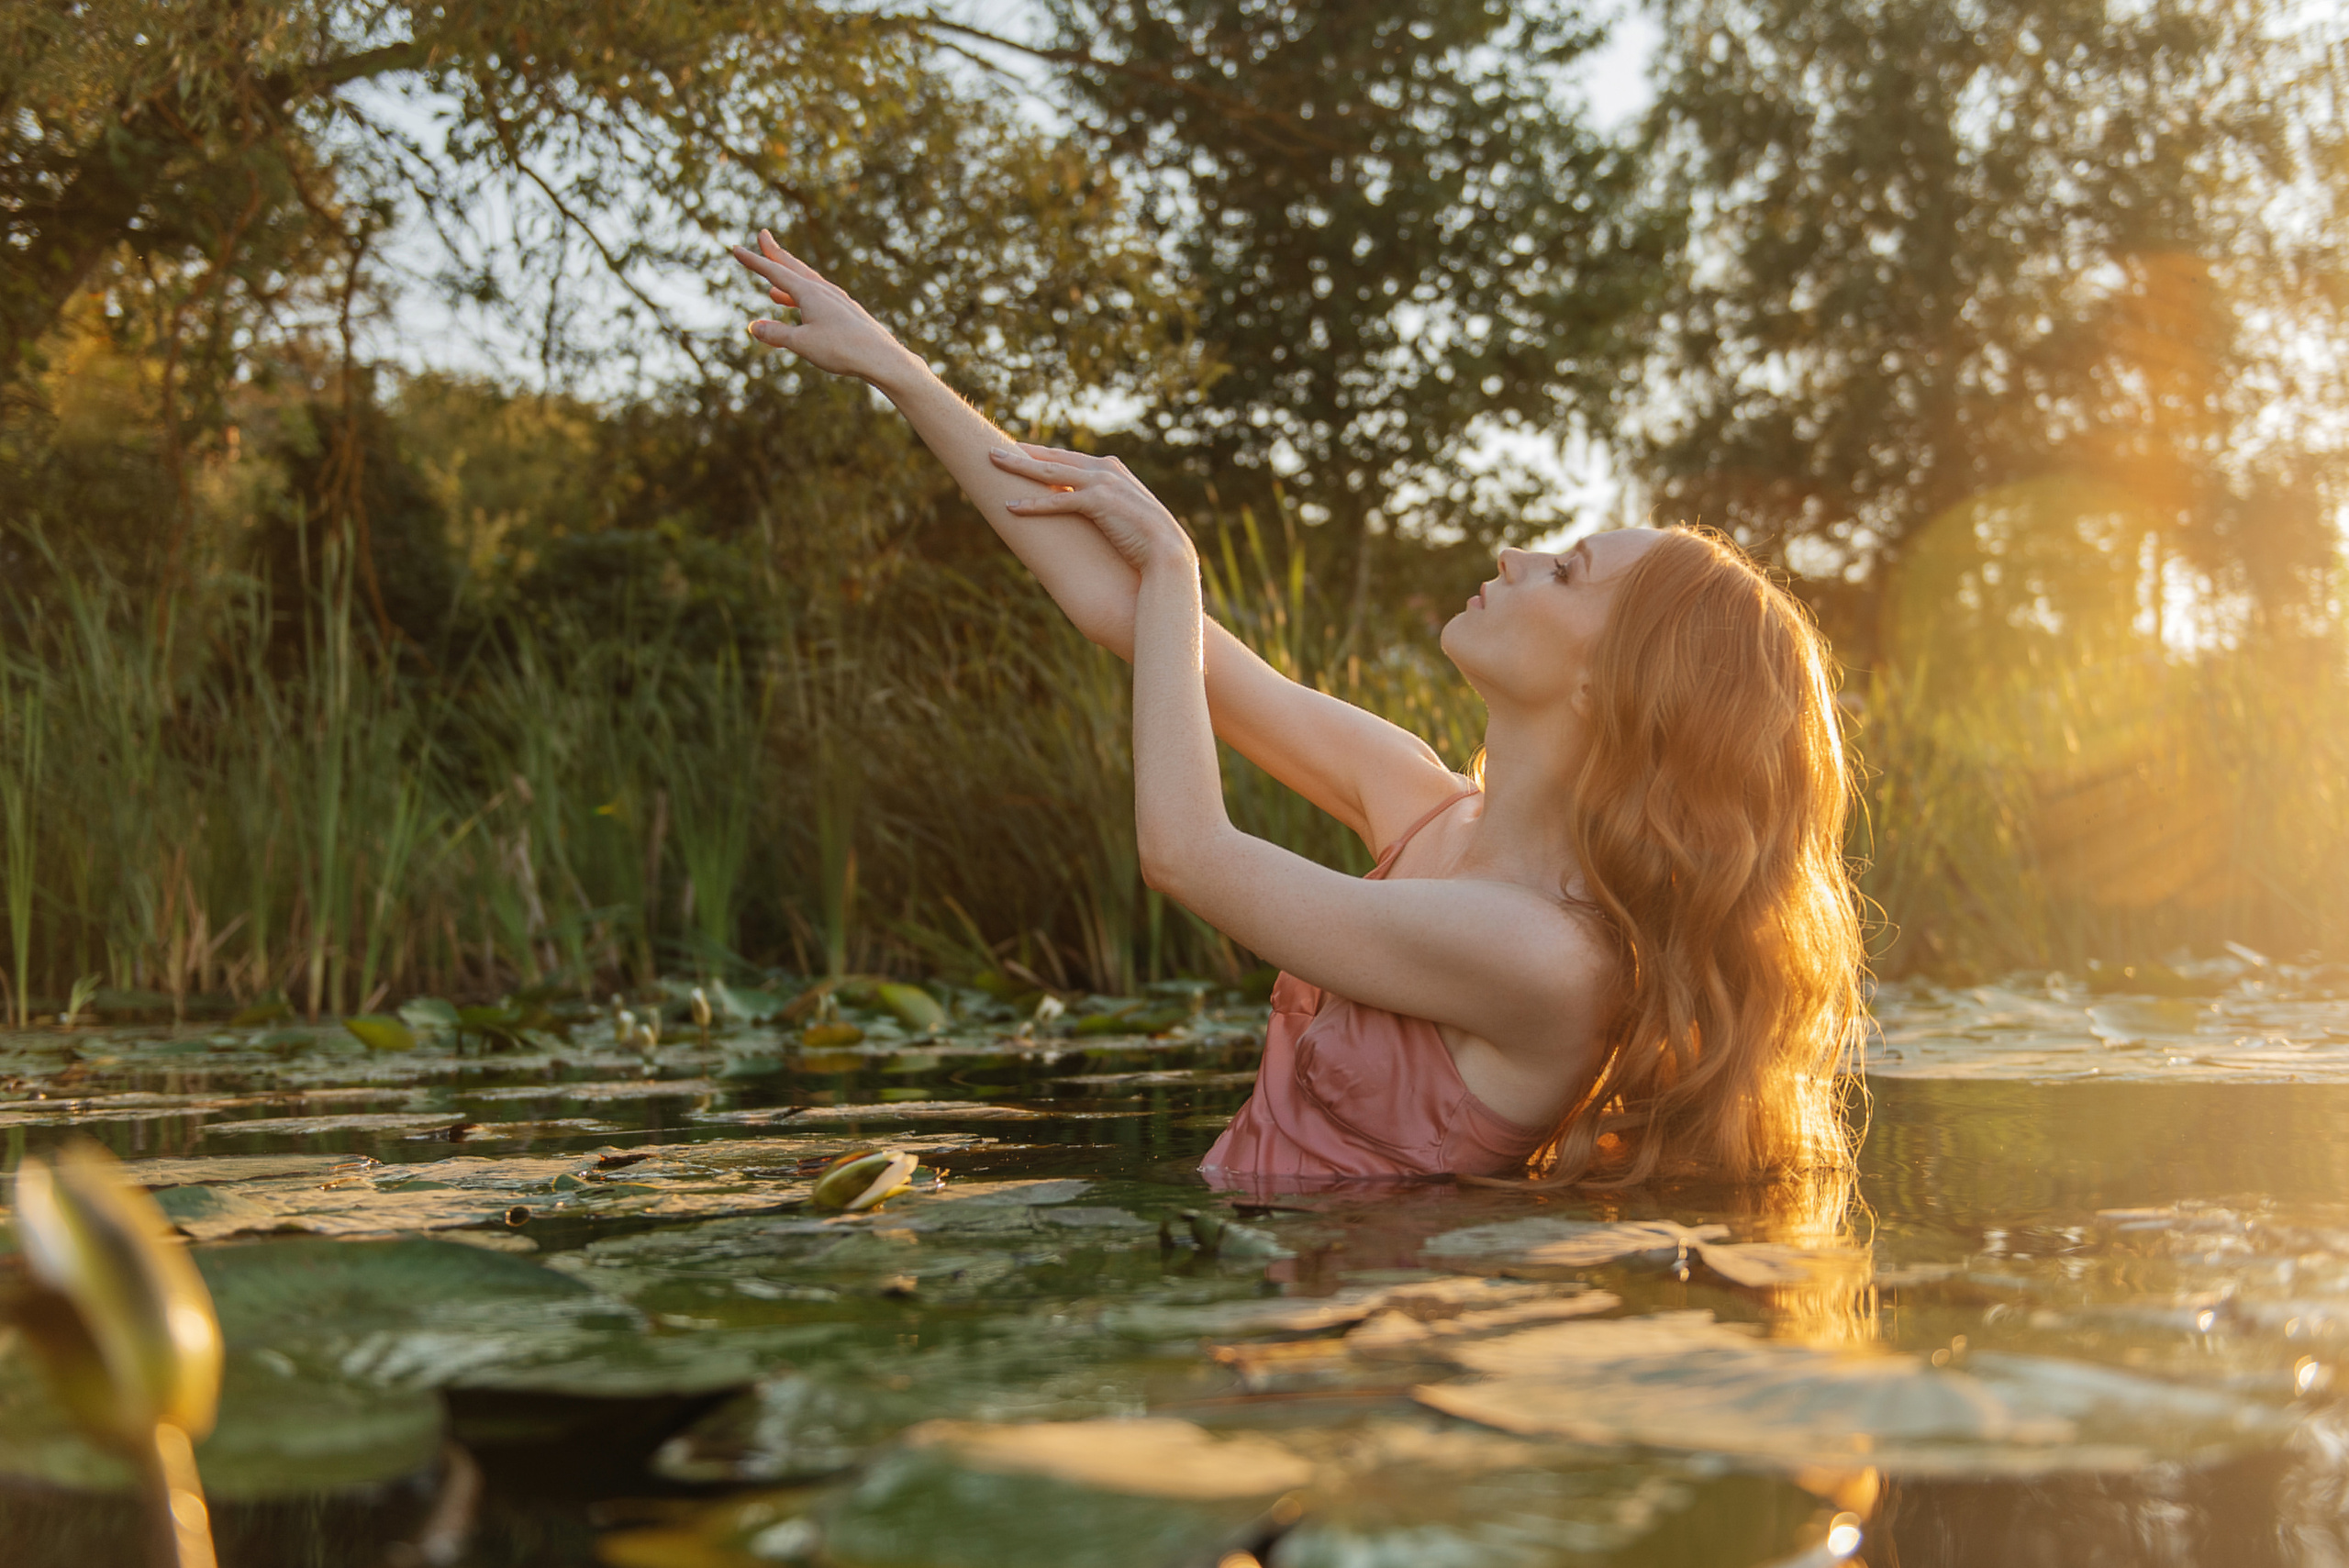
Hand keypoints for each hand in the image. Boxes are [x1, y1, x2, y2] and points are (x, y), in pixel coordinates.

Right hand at [731, 230, 909, 383]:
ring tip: (772, 285)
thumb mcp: (802, 343)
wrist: (882, 358)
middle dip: (775, 253)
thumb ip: (776, 333)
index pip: (775, 272)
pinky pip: (819, 297)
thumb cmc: (842, 349)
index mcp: (810, 293)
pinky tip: (801, 308)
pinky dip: (803, 297)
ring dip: (789, 278)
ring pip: (807, 282)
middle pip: (794, 267)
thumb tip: (753, 327)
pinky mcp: (847, 312)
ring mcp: (838, 300)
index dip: (754, 261)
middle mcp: (824, 291)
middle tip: (762, 235)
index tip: (736, 248)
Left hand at [991, 445, 1196, 572]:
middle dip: (1022, 453)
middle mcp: (1106, 470)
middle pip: (1054, 459)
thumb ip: (1106, 505)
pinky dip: (1032, 504)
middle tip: (993, 449)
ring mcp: (1102, 484)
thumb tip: (1089, 512)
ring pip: (1050, 473)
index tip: (1019, 453)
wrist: (1168, 554)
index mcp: (1112, 469)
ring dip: (1018, 466)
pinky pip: (1057, 502)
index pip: (1068, 458)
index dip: (1041, 456)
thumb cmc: (1147, 540)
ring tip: (993, 461)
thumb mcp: (1124, 514)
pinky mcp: (1098, 503)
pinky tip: (1011, 506)